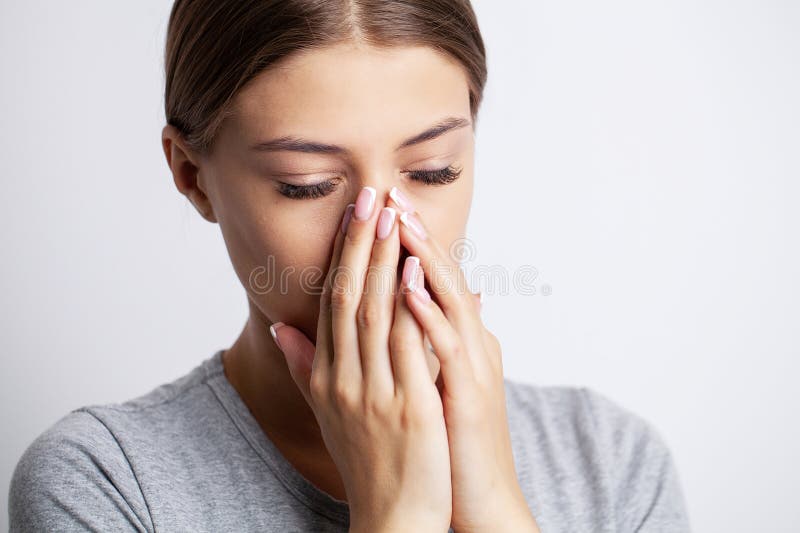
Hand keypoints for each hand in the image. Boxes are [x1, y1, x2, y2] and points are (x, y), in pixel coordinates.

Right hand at [271, 187, 451, 532]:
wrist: (394, 518)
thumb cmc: (367, 461)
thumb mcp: (327, 412)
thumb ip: (306, 367)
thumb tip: (282, 330)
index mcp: (329, 376)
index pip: (332, 302)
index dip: (344, 255)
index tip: (356, 214)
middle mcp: (345, 378)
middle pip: (349, 297)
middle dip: (361, 243)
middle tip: (372, 194)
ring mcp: (375, 392)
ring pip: (373, 313)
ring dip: (383, 261)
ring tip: (394, 215)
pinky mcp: (407, 408)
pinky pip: (406, 348)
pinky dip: (409, 306)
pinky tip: (416, 271)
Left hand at [389, 187, 540, 532]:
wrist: (477, 498)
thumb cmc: (449, 441)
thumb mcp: (432, 383)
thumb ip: (423, 342)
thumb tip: (409, 303)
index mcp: (457, 341)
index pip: (431, 281)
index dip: (407, 244)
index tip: (379, 209)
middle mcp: (471, 344)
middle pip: (443, 277)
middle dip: (416, 235)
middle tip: (390, 194)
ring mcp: (473, 366)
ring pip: (449, 301)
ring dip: (425, 260)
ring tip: (401, 223)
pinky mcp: (470, 393)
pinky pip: (448, 346)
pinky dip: (430, 313)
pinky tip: (408, 287)